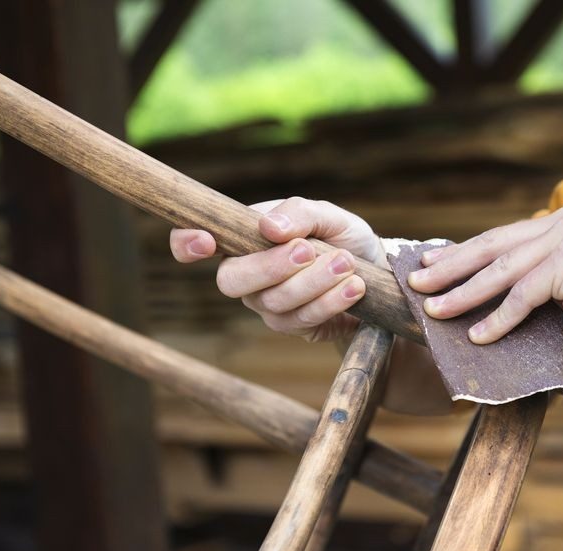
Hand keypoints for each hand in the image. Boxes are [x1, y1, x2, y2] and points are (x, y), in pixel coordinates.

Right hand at [170, 197, 386, 341]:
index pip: (193, 242)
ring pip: (273, 301)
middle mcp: (247, 273)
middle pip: (231, 281)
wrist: (376, 268)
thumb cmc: (343, 236)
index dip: (186, 243)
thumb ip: (300, 213)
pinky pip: (302, 319)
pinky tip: (354, 286)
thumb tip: (269, 227)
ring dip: (313, 281)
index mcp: (243, 237)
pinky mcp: (293, 326)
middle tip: (307, 250)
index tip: (205, 241)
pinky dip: (331, 300)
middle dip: (270, 267)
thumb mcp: (328, 215)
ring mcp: (267, 303)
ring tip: (346, 263)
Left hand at [407, 206, 562, 357]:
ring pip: (501, 273)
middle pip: (493, 249)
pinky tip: (478, 337)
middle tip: (415, 281)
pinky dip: (498, 320)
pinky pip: (522, 297)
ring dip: (462, 294)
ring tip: (433, 311)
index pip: (501, 239)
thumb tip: (492, 288)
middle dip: (450, 267)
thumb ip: (539, 275)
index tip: (432, 263)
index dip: (463, 253)